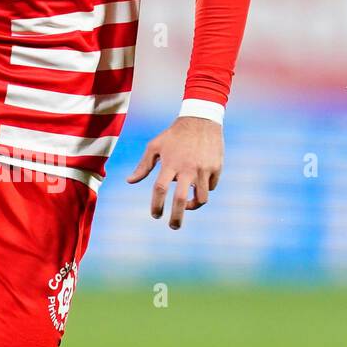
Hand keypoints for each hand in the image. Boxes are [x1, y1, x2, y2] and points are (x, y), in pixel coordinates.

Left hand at [126, 115, 222, 229]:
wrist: (201, 119)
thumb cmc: (174, 134)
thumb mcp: (155, 146)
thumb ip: (143, 166)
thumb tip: (129, 181)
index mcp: (170, 164)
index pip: (159, 190)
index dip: (156, 205)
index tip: (156, 214)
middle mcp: (187, 168)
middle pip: (181, 200)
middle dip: (176, 218)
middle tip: (173, 227)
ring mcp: (204, 169)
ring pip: (201, 198)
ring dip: (192, 206)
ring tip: (186, 206)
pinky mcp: (217, 168)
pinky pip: (211, 188)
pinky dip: (204, 190)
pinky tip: (198, 186)